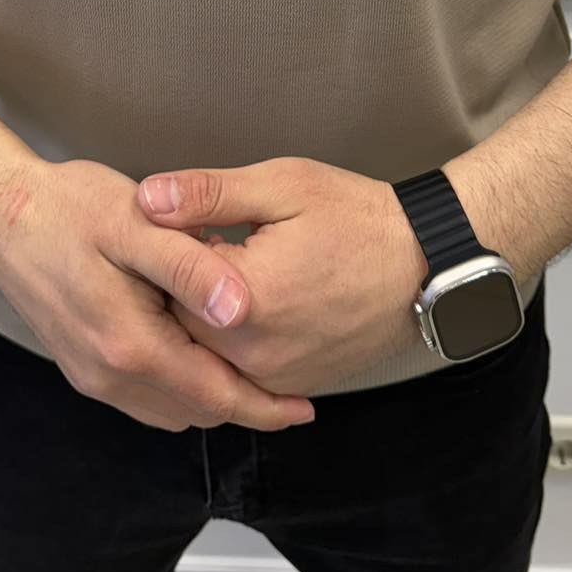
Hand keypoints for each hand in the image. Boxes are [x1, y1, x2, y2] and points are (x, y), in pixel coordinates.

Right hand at [0, 156, 317, 432]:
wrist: (1, 212)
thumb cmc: (68, 208)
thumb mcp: (139, 223)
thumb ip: (190, 266)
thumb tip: (240, 308)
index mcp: (129, 343)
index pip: (214, 395)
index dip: (265, 405)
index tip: (306, 406)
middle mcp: (108, 373)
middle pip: (195, 410)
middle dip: (244, 403)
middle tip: (288, 380)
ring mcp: (91, 374)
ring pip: (170, 408)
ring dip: (211, 394)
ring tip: (251, 363)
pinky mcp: (82, 363)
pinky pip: (144, 395)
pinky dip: (181, 385)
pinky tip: (197, 349)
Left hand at [136, 156, 430, 394]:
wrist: (425, 263)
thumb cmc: (356, 218)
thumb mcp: (282, 186)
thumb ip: (208, 194)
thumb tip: (146, 198)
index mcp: (245, 299)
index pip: (162, 284)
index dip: (162, 250)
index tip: (181, 223)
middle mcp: (255, 353)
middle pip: (177, 324)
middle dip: (178, 285)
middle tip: (204, 241)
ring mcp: (274, 377)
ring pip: (205, 350)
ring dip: (203, 313)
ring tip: (230, 266)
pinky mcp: (291, 386)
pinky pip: (238, 368)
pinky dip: (231, 337)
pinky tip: (250, 298)